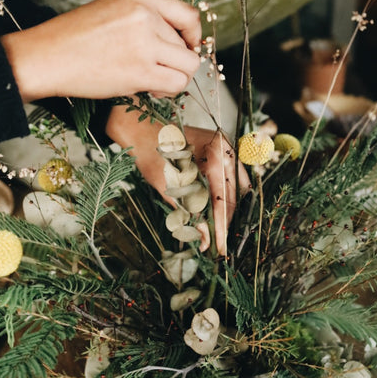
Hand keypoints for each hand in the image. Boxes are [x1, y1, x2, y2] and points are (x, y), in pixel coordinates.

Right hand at [1, 0, 201, 101]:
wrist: (46, 57)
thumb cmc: (72, 38)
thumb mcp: (112, 10)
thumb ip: (144, 18)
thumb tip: (175, 40)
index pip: (187, 14)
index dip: (192, 35)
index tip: (185, 47)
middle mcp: (146, 16)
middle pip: (187, 44)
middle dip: (175, 62)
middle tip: (154, 70)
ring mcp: (145, 43)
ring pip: (188, 66)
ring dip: (175, 77)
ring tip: (153, 81)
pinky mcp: (141, 71)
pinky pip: (176, 83)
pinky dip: (167, 90)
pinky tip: (148, 89)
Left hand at [106, 105, 249, 254]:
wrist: (141, 130)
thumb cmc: (151, 154)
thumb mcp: (168, 187)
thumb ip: (190, 213)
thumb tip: (204, 240)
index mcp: (214, 153)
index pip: (224, 198)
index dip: (221, 226)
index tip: (220, 247)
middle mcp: (226, 149)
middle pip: (233, 194)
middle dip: (225, 220)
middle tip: (218, 243)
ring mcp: (226, 148)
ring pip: (234, 188)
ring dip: (225, 210)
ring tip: (216, 231)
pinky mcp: (221, 152)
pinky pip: (229, 179)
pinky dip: (222, 196)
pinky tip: (214, 212)